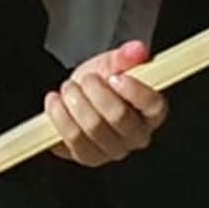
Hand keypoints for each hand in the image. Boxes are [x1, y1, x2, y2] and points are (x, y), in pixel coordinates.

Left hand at [46, 41, 168, 166]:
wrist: (77, 96)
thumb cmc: (100, 83)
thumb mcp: (112, 64)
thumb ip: (125, 56)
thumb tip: (137, 50)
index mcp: (151, 111)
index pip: (153, 105)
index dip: (134, 91)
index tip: (115, 77)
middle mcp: (136, 135)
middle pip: (119, 117)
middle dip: (96, 92)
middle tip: (87, 79)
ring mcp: (112, 150)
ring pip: (93, 128)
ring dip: (76, 102)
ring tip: (69, 87)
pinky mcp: (87, 157)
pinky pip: (72, 140)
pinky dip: (60, 116)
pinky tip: (55, 102)